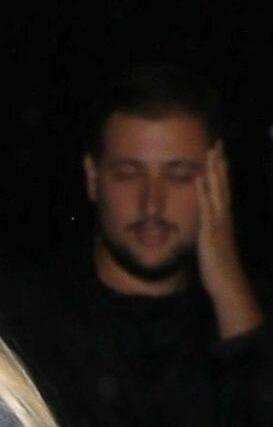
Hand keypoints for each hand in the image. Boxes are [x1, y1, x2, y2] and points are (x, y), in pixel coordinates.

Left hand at [197, 142, 263, 337]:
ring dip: (213, 170)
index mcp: (223, 219)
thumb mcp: (213, 246)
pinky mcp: (210, 229)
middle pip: (222, 184)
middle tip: (217, 143)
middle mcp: (223, 216)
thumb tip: (206, 229)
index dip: (220, 173)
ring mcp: (218, 221)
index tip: (218, 156)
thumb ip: (210, 234)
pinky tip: (199, 176)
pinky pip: (206, 205)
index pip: (222, 190)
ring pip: (217, 190)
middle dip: (219, 164)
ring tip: (211, 151)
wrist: (226, 283)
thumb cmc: (218, 268)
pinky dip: (203, 190)